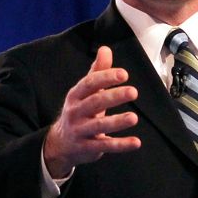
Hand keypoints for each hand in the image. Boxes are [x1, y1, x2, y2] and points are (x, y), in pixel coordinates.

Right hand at [43, 46, 141, 177]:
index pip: (89, 83)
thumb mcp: (85, 92)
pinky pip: (105, 146)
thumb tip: (105, 49)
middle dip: (113, 97)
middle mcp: (76, 112)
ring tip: (134, 117)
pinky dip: (121, 145)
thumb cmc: (79, 111)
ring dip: (117, 122)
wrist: (61, 144)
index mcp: (76, 95)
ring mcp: (80, 131)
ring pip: (99, 126)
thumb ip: (97, 71)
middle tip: (133, 92)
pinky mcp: (87, 148)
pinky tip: (136, 142)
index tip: (124, 74)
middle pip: (94, 103)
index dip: (105, 78)